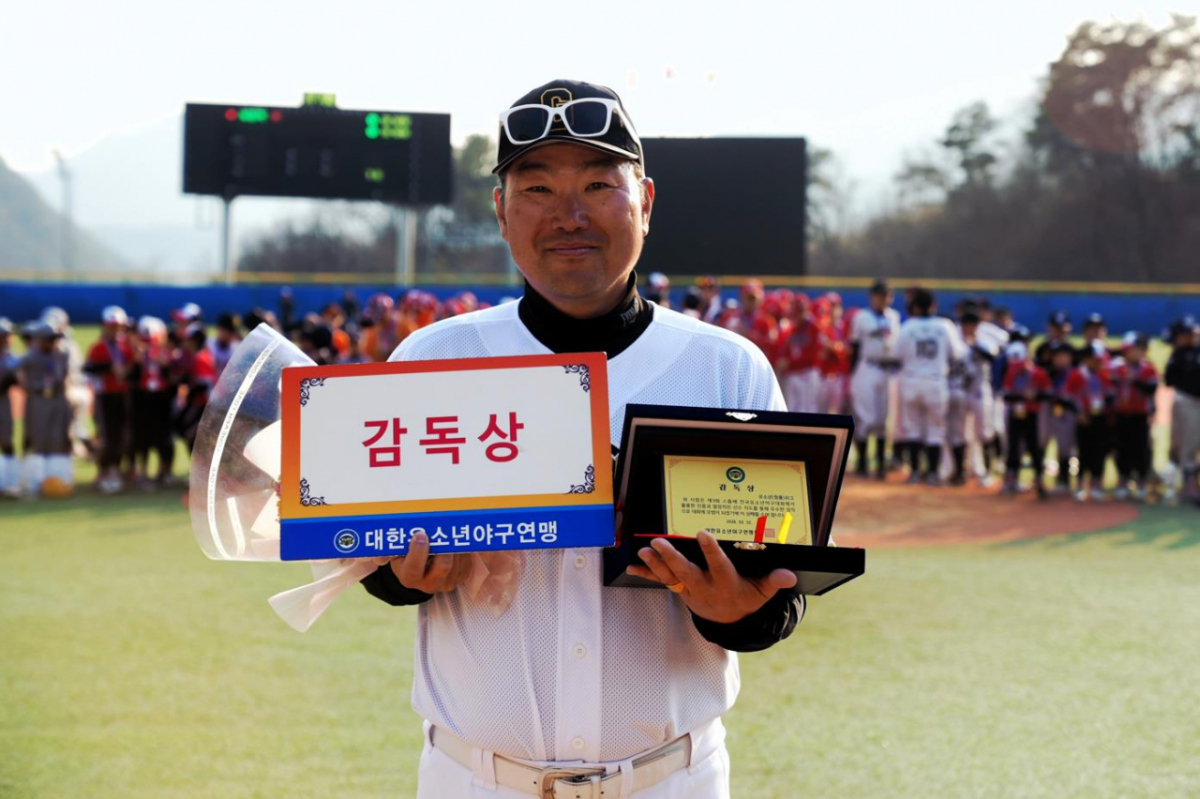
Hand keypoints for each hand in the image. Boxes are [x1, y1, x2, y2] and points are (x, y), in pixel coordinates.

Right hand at [389, 532, 470, 593]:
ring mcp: (447, 583)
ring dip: (456, 542)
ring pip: (458, 560)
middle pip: (443, 566)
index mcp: (409, 578)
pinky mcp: (461, 577)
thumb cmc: (405, 554)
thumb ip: (393, 545)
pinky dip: (464, 547)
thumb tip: (388, 542)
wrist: (420, 570)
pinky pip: (466, 560)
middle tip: (444, 526)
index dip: (418, 552)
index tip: (420, 534)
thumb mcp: (395, 550)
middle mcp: (429, 585)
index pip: (414, 569)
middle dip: (445, 545)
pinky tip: (456, 538)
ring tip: (450, 528)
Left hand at [626, 531, 796, 624]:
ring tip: (644, 550)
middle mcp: (705, 588)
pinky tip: (631, 567)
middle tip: (659, 543)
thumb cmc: (746, 598)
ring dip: (656, 564)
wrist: (729, 621)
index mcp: (726, 585)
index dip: (711, 551)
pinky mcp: (680, 590)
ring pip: (671, 576)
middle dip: (672, 558)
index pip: (719, 567)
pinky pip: (661, 582)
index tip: (703, 534)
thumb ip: (773, 582)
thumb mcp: (762, 592)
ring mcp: (689, 590)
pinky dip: (645, 575)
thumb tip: (789, 576)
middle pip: (687, 572)